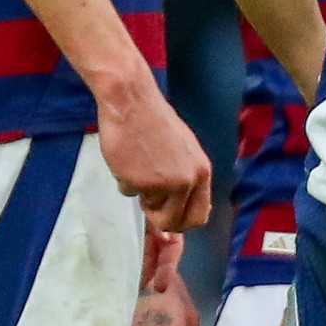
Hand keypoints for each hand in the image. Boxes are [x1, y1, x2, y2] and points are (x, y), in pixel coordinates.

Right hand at [98, 81, 212, 233]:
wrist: (132, 103)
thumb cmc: (155, 123)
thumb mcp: (184, 152)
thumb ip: (186, 179)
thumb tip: (180, 211)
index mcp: (202, 172)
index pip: (199, 215)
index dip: (183, 222)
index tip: (171, 222)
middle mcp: (187, 181)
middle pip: (174, 221)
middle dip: (159, 220)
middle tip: (148, 206)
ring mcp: (163, 183)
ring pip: (148, 205)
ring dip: (140, 192)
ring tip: (137, 164)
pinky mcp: (138, 182)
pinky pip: (128, 192)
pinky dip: (124, 180)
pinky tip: (126, 158)